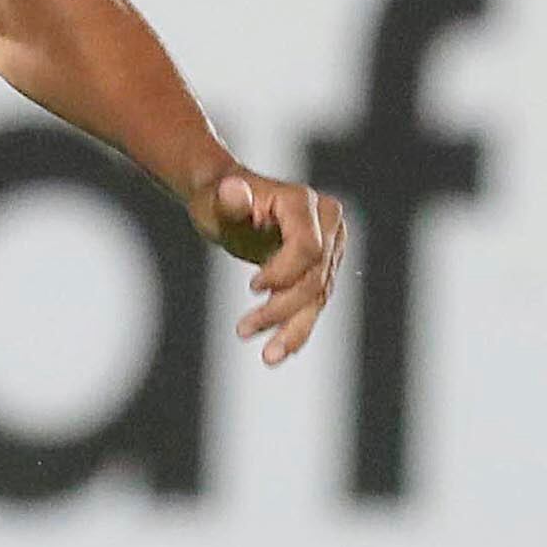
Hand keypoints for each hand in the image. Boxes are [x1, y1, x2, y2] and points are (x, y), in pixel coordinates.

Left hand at [196, 170, 344, 362]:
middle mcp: (328, 221)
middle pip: (315, 276)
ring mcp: (331, 244)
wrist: (227, 202)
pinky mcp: (325, 265)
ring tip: (269, 357)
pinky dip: (298, 326)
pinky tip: (281, 350)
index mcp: (304, 203)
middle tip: (243, 330)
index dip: (284, 273)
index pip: (308, 249)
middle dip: (282, 308)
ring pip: (318, 295)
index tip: (252, 287)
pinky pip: (315, 300)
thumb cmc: (218, 198)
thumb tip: (233, 189)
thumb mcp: (215, 200)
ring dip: (293, 328)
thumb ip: (228, 200)